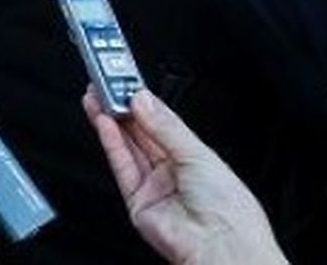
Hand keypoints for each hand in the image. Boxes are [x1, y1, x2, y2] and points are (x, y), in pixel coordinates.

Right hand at [84, 90, 286, 264]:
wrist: (221, 245)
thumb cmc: (228, 207)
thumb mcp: (198, 153)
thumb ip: (165, 127)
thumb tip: (143, 101)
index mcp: (194, 157)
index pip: (163, 122)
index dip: (144, 101)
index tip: (128, 80)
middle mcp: (172, 170)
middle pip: (141, 132)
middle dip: (123, 107)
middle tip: (106, 82)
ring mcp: (154, 185)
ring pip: (127, 146)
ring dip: (110, 120)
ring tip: (97, 95)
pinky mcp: (137, 200)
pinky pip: (121, 165)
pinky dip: (111, 141)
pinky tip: (103, 121)